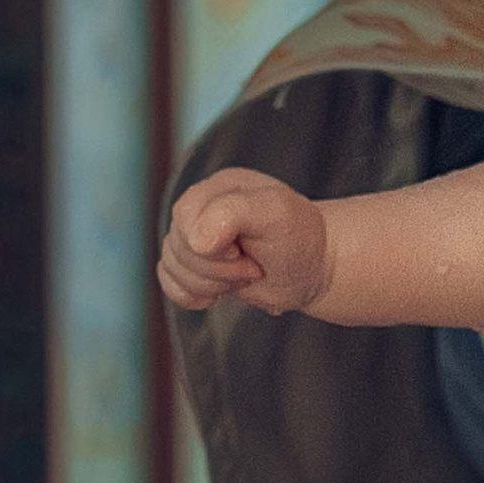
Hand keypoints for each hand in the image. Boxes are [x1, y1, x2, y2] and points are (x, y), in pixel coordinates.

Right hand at [158, 168, 328, 312]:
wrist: (315, 269)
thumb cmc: (301, 238)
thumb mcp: (278, 214)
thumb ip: (233, 213)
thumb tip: (197, 240)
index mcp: (219, 188)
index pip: (186, 216)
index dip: (214, 244)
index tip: (249, 248)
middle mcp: (202, 209)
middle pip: (179, 246)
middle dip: (218, 268)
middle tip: (253, 265)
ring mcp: (196, 238)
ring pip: (172, 266)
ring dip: (212, 283)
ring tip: (246, 274)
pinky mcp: (194, 265)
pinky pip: (169, 282)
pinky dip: (192, 294)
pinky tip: (219, 293)